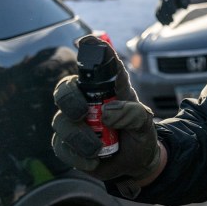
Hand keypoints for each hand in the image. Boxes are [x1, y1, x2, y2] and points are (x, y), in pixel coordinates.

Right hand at [51, 36, 160, 189]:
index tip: (87, 41)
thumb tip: (108, 112)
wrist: (137, 164)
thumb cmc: (139, 135)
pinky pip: (61, 147)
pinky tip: (93, 161)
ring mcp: (74, 122)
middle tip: (82, 112)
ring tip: (98, 150)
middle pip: (64, 89)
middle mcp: (87, 101)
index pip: (98, 66)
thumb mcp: (145, 123)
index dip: (91, 50)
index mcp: (108, 89)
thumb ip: (134, 113)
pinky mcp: (67, 144)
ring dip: (79, 137)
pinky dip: (77, 156)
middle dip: (69, 99)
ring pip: (61, 122)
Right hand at [155, 0, 189, 24]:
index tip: (174, 13)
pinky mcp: (158, 7)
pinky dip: (159, 19)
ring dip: (162, 18)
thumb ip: (186, 2)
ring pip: (159, 11)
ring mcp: (160, 3)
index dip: (170, 7)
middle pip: (163, 7)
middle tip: (172, 21)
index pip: (168, 1)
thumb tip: (185, 7)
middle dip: (166, 14)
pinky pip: (157, 14)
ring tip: (168, 24)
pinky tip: (164, 24)